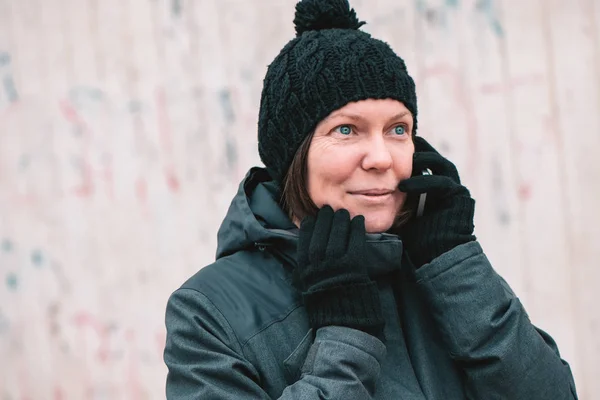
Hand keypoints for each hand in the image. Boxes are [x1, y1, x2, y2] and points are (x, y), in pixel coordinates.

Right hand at [294, 206, 384, 339]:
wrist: (344, 323)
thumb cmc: (326, 307)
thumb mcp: (307, 289)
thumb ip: (305, 272)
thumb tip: (303, 257)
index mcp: (305, 270)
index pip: (304, 241)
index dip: (309, 227)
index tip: (312, 219)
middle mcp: (318, 264)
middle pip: (320, 234)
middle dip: (325, 219)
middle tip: (328, 209)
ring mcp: (336, 264)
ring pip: (337, 234)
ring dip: (340, 220)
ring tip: (343, 213)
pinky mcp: (354, 265)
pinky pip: (354, 241)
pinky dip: (356, 229)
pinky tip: (357, 221)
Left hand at [398, 136, 475, 266]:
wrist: (436, 260)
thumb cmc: (416, 240)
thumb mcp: (402, 214)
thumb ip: (394, 199)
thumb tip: (367, 190)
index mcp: (435, 186)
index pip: (424, 161)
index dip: (409, 154)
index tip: (387, 150)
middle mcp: (449, 185)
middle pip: (434, 158)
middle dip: (417, 150)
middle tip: (397, 146)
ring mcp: (456, 190)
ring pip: (441, 164)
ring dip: (421, 161)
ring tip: (401, 162)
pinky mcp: (460, 197)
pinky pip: (442, 182)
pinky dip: (423, 181)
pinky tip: (404, 185)